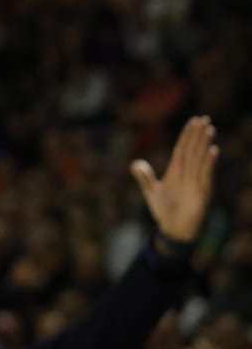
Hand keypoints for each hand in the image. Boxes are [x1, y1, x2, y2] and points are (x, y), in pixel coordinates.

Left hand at [131, 114, 218, 242]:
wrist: (173, 231)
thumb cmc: (164, 211)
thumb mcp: (151, 192)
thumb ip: (144, 177)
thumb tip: (135, 163)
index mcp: (176, 170)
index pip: (182, 148)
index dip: (188, 134)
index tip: (193, 120)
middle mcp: (188, 173)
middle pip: (193, 149)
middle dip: (198, 134)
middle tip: (204, 117)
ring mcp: (196, 181)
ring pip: (200, 158)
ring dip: (205, 144)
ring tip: (209, 128)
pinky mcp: (203, 191)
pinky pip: (206, 174)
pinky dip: (209, 162)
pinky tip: (213, 150)